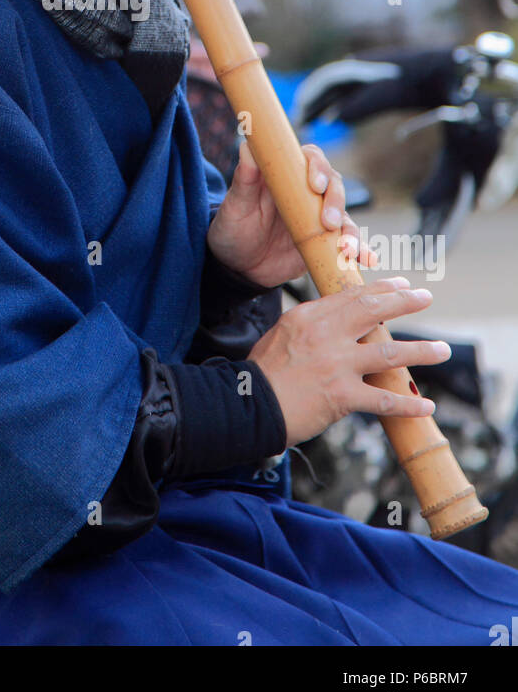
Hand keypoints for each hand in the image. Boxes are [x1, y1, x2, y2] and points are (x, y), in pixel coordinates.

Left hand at [206, 141, 378, 289]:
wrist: (238, 266)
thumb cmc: (233, 229)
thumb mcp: (235, 205)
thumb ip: (244, 178)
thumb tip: (247, 145)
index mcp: (287, 175)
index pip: (311, 159)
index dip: (318, 166)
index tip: (314, 184)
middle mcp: (307, 193)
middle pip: (334, 186)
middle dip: (336, 201)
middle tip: (328, 221)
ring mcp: (319, 218)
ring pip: (344, 216)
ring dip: (351, 231)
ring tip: (347, 249)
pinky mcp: (326, 242)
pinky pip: (348, 244)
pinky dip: (361, 251)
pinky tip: (367, 260)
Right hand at [247, 279, 451, 447]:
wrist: (248, 406)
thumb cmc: (263, 372)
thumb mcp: (283, 333)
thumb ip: (312, 324)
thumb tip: (338, 319)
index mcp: (310, 316)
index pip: (352, 296)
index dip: (381, 289)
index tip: (402, 285)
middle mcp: (326, 335)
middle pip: (374, 312)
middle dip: (405, 303)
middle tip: (426, 297)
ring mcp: (336, 365)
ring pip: (389, 354)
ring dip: (421, 352)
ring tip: (443, 350)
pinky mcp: (342, 396)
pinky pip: (383, 399)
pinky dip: (407, 404)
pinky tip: (425, 405)